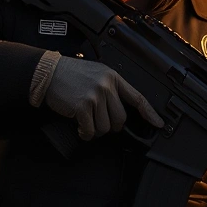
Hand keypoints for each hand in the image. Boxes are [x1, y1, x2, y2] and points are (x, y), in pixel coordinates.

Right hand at [44, 56, 163, 140]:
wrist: (49, 73)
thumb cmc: (70, 74)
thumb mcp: (96, 73)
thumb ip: (110, 88)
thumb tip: (119, 108)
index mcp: (112, 77)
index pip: (137, 97)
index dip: (149, 113)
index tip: (158, 124)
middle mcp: (106, 85)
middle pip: (120, 118)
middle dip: (110, 125)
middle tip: (98, 120)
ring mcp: (95, 96)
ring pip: (105, 127)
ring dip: (95, 130)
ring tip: (86, 120)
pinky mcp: (83, 106)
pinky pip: (90, 131)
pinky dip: (84, 133)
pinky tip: (79, 125)